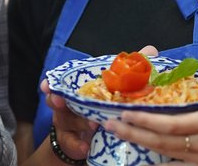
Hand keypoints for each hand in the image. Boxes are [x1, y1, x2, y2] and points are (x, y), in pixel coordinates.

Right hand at [40, 44, 159, 162]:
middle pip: (56, 101)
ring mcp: (69, 124)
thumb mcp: (116, 88)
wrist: (91, 137)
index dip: (52, 83)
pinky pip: (71, 143)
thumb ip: (131, 69)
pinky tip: (84, 147)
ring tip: (90, 125)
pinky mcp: (72, 142)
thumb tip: (150, 50)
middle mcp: (68, 105)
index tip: (47, 84)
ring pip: (64, 121)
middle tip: (59, 100)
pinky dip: (77, 145)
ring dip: (77, 122)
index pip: (62, 83)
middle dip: (55, 99)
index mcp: (77, 89)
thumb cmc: (103, 106)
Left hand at [102, 62, 197, 165]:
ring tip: (119, 136)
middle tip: (111, 125)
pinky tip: (141, 158)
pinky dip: (159, 165)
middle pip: (164, 143)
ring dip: (142, 147)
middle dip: (135, 134)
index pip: (173, 126)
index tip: (126, 113)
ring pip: (168, 157)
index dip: (148, 121)